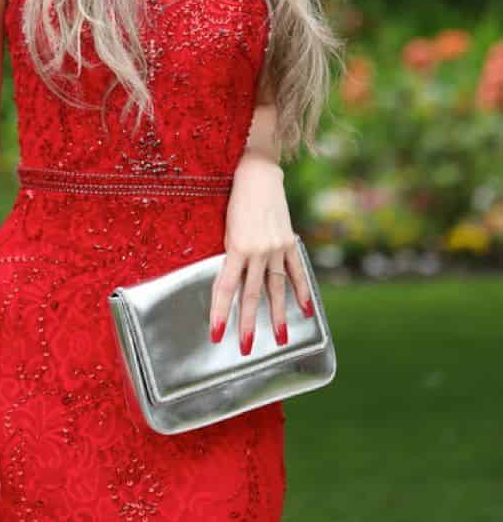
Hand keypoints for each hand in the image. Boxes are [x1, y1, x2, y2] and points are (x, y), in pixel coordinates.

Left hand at [210, 157, 315, 355]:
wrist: (257, 174)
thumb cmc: (233, 200)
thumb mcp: (224, 227)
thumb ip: (230, 255)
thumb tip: (230, 284)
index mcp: (236, 247)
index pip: (225, 288)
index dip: (220, 312)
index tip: (216, 333)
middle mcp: (258, 251)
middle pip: (252, 295)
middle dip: (248, 323)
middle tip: (245, 347)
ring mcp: (277, 247)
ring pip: (276, 288)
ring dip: (277, 316)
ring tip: (280, 339)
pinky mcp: (289, 242)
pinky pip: (296, 271)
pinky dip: (301, 291)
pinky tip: (304, 311)